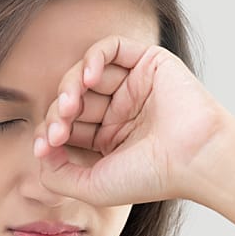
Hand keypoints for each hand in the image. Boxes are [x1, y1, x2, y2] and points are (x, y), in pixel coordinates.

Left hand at [33, 35, 234, 206]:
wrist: (195, 158)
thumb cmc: (151, 177)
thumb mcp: (93, 187)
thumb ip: (58, 175)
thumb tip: (40, 151)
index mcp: (109, 140)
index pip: (68, 126)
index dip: (49, 132)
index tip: (43, 146)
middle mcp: (120, 112)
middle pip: (73, 99)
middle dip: (58, 113)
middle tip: (57, 129)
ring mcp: (133, 87)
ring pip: (86, 74)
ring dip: (70, 87)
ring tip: (70, 106)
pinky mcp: (148, 64)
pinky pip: (112, 48)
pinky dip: (93, 58)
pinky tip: (88, 78)